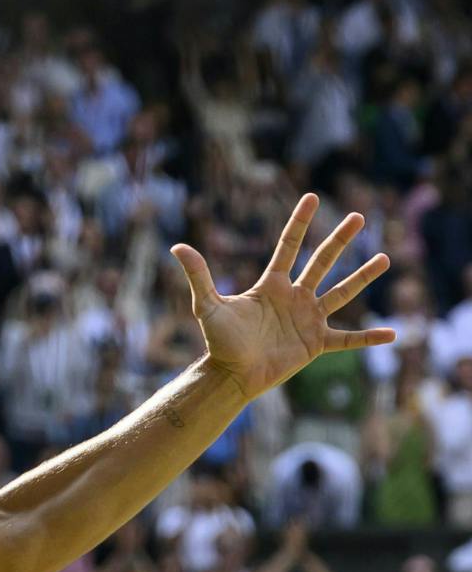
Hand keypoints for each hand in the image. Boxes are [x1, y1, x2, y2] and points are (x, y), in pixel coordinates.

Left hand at [171, 193, 392, 399]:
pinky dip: (369, 338)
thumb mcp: (207, 305)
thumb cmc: (219, 341)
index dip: (299, 222)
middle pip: (322, 262)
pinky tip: (394, 333)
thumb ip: (198, 275)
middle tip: (359, 215)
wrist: (232, 375)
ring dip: (363, 277)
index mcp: (272, 285)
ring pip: (341, 292)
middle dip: (340, 239)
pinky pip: (349, 339)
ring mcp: (308, 319)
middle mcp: (294, 297)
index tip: (312, 197)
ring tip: (385, 257)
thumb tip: (176, 246)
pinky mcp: (317, 343)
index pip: (289, 246)